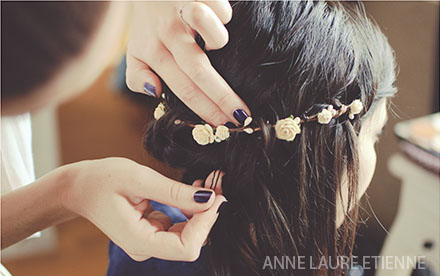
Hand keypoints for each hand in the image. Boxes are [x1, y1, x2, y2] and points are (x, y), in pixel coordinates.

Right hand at [62, 157, 225, 260]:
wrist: (79, 187)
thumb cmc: (102, 180)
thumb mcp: (140, 179)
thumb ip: (174, 192)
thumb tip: (208, 199)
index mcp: (139, 241)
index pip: (186, 247)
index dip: (206, 224)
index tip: (215, 197)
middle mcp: (145, 248)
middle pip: (190, 242)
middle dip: (206, 214)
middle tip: (215, 183)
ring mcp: (148, 242)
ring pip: (188, 235)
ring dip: (200, 210)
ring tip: (204, 183)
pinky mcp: (151, 233)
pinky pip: (179, 226)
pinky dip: (189, 209)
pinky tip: (190, 190)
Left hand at [125, 1, 250, 125]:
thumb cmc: (149, 24)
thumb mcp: (136, 51)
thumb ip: (137, 77)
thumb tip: (155, 92)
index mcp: (154, 53)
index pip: (183, 90)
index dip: (206, 110)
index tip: (225, 126)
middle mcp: (168, 35)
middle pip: (200, 72)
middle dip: (224, 98)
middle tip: (244, 116)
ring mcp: (184, 13)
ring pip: (217, 38)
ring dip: (220, 43)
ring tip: (214, 42)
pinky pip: (224, 14)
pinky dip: (224, 17)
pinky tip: (212, 15)